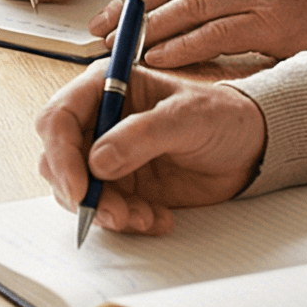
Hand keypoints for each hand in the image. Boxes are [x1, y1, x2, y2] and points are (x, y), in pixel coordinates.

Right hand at [34, 65, 264, 236]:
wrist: (249, 149)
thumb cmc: (223, 117)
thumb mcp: (188, 118)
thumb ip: (142, 135)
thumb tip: (98, 161)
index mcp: (108, 85)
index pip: (59, 117)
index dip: (60, 153)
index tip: (79, 186)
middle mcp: (100, 120)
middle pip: (57, 159)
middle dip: (81, 191)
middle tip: (114, 212)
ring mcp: (108, 155)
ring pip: (77, 190)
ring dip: (107, 211)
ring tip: (145, 216)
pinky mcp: (122, 185)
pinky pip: (106, 210)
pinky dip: (127, 221)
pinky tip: (158, 218)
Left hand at [91, 0, 306, 67]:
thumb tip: (180, 1)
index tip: (114, 9)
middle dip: (130, 9)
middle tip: (99, 31)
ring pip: (186, 6)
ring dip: (147, 30)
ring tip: (120, 49)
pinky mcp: (270, 18)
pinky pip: (212, 33)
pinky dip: (181, 46)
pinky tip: (158, 59)